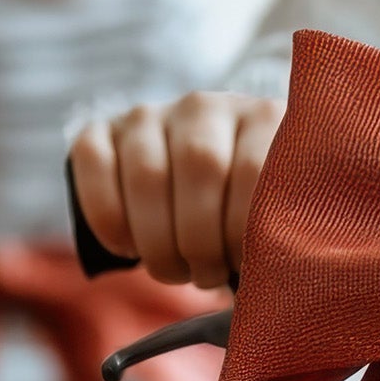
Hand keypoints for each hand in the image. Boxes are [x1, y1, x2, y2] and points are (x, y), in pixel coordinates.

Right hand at [68, 91, 284, 287]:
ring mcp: (150, 115)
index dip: (244, 229)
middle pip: (200, 167)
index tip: (244, 264)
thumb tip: (285, 269)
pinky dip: (109, 222)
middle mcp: (205, 106)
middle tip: (206, 275)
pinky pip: (94, 167)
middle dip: (201, 242)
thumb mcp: (275, 218)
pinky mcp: (101, 132)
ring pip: (148, 175)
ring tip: (176, 271)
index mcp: (260, 118)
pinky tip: (128, 249)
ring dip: (159, 243)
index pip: (254, 168)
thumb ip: (284, 227)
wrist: (195, 195)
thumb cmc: (243, 219)